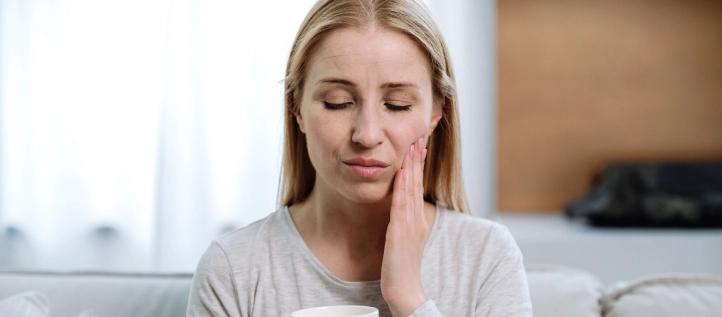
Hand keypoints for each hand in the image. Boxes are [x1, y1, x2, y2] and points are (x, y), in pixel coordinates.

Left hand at [381, 138, 428, 316]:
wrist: (405, 291)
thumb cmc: (401, 270)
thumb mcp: (404, 243)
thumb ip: (403, 226)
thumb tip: (399, 214)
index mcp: (418, 222)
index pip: (417, 189)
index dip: (417, 168)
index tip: (417, 149)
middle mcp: (417, 221)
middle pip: (417, 185)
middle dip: (417, 162)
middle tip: (417, 140)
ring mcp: (410, 226)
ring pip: (411, 191)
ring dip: (411, 168)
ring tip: (411, 148)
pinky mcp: (400, 234)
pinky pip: (401, 207)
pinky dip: (401, 189)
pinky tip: (401, 174)